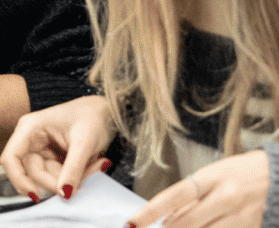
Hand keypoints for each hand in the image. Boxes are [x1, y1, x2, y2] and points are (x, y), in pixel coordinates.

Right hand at [0, 95, 114, 201]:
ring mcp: (41, 149)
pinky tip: (92, 166)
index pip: (11, 158)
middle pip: (32, 172)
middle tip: (82, 182)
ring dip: (70, 180)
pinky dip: (75, 178)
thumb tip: (64, 193)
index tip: (36, 194)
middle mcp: (31, 139)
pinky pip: (58, 176)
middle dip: (57, 181)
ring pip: (47, 177)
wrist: (107, 111)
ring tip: (95, 166)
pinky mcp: (52, 158)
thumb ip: (73, 169)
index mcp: (30, 128)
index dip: (18, 178)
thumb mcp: (84, 142)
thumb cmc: (93, 115)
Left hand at [126, 150, 268, 227]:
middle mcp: (225, 198)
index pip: (173, 196)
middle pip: (187, 222)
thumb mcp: (211, 175)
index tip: (133, 222)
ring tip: (175, 227)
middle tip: (161, 227)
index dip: (150, 211)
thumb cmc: (238, 174)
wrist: (276, 177)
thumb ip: (189, 195)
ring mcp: (239, 217)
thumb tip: (165, 217)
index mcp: (211, 178)